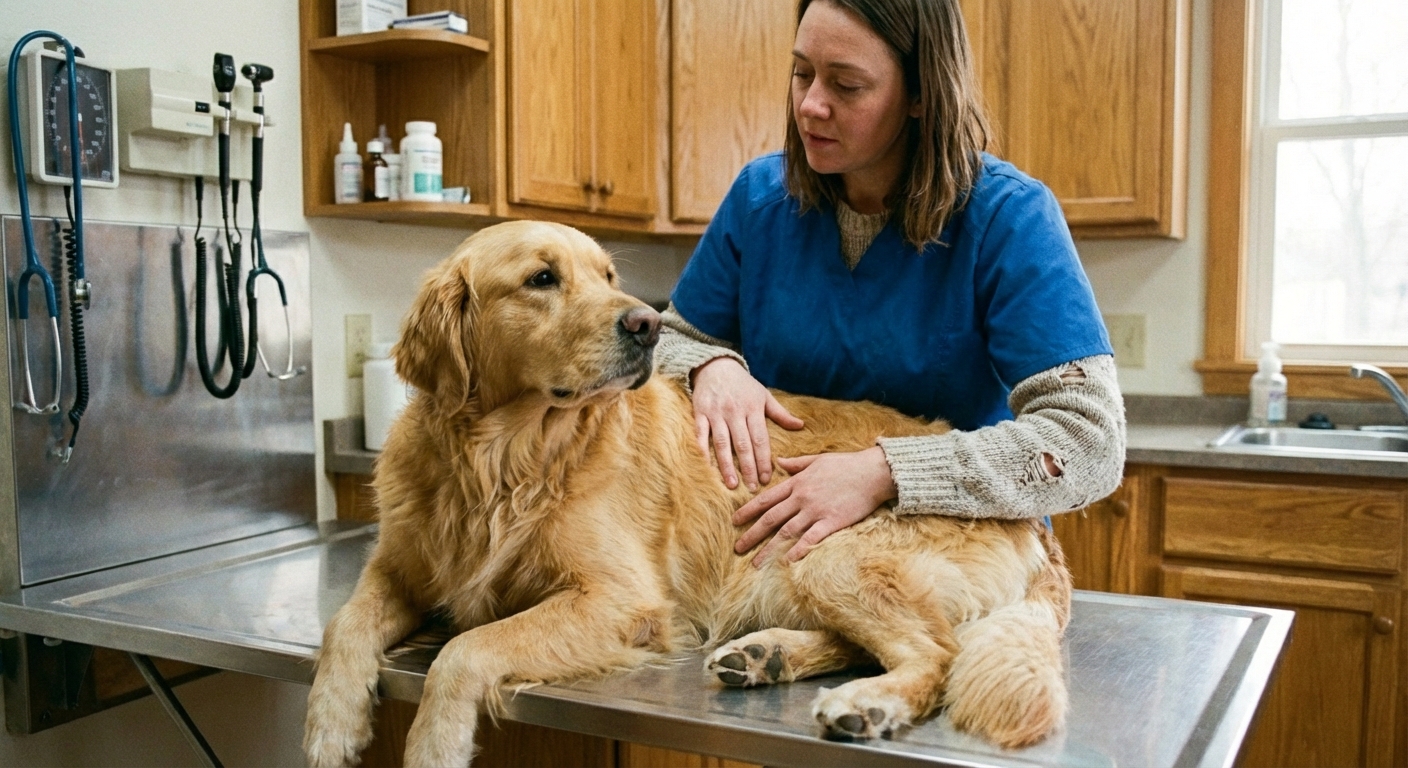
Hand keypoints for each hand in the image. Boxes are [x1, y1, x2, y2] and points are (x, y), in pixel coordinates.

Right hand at [691, 357, 803, 490]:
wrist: (715, 365)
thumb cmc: (742, 384)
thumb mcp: (764, 395)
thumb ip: (781, 413)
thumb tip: (800, 426)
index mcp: (753, 408)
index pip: (761, 439)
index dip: (764, 460)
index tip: (767, 478)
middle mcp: (735, 412)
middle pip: (743, 444)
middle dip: (748, 467)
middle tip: (753, 487)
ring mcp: (716, 413)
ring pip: (722, 443)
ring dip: (727, 465)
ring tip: (732, 484)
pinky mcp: (700, 412)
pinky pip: (700, 435)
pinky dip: (702, 451)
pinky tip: (706, 467)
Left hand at [732, 446, 898, 566]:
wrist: (873, 472)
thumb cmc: (847, 465)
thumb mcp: (817, 459)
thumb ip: (796, 463)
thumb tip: (778, 462)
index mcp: (797, 482)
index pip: (766, 499)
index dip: (748, 511)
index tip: (735, 522)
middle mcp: (802, 497)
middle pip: (770, 518)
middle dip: (752, 534)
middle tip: (737, 548)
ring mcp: (816, 510)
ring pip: (785, 532)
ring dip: (768, 549)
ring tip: (755, 563)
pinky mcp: (831, 522)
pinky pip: (810, 538)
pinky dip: (796, 550)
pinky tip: (786, 562)